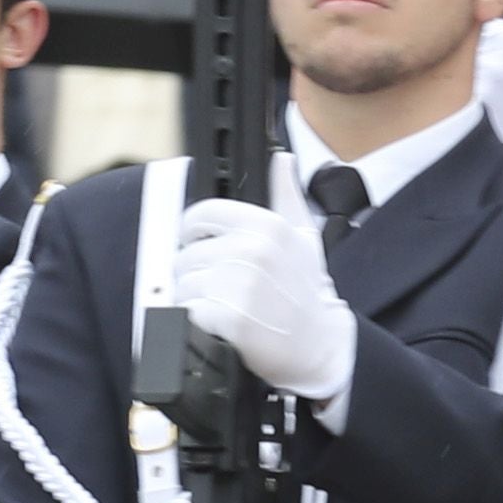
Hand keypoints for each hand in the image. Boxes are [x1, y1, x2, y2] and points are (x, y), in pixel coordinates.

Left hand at [174, 192, 357, 405]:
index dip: (195, 234)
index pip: (200, 215)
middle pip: (185, 255)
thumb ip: (286, 194)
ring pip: (182, 285)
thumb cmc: (307, 291)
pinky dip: (195, 322)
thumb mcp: (303, 235)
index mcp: (266, 225)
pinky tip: (221, 325)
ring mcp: (239, 284)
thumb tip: (281, 158)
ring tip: (226, 307)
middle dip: (198, 273)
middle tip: (226, 289)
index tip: (204, 248)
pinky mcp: (227, 317)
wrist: (321, 344)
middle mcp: (251, 250)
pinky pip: (184, 312)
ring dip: (195, 299)